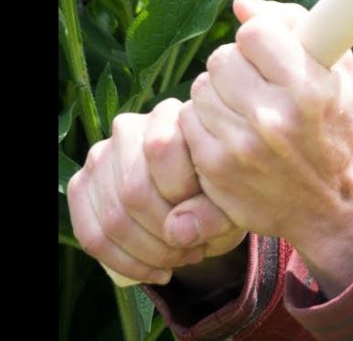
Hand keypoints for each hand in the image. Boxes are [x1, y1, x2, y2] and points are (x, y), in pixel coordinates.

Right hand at [67, 99, 244, 284]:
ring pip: (113, 217)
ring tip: (181, 259)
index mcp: (171, 115)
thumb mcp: (234, 198)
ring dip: (149, 253)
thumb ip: (215, 211)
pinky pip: (92, 235)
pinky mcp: (83, 186)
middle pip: (134, 190)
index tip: (211, 222)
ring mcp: (100, 156)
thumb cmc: (224, 190)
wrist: (207, 199)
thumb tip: (177, 231)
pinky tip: (156, 272)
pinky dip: (125, 263)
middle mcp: (129, 128)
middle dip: (167, 235)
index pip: (162, 149)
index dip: (185, 196)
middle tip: (196, 251)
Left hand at [181, 0, 352, 244]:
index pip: (254, 33)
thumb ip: (294, 26)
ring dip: (219, 94)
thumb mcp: (336, 73)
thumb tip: (240, 4)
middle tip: (256, 84)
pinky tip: (231, 134)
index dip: (260, 38)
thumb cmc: (333, 127)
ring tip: (245, 111)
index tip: (270, 52)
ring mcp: (240, 146)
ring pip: (201, 89)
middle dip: (237, 66)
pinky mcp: (215, 168)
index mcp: (309, 90)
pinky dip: (206, 123)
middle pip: (221, 58)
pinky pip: (189, 122)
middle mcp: (274, 118)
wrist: (327, 204)